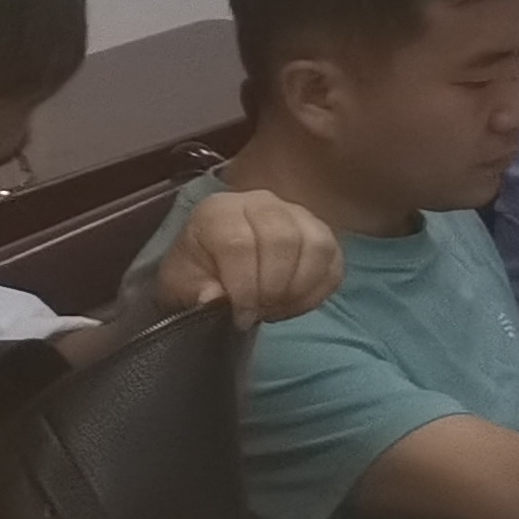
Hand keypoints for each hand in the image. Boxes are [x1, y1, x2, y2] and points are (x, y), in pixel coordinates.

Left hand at [154, 190, 342, 322]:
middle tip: (261, 311)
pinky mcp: (322, 232)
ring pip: (317, 245)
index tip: (241, 315)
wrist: (218, 266)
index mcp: (220, 211)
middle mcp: (262, 203)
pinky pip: (335, 259)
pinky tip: (295, 304)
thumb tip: (214, 299)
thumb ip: (195, 291)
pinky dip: (319, 290)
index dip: (244, 286)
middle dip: (274, 287)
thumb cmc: (199, 274)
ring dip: (300, 288)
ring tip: (278, 308)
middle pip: (283, 238)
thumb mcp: (182, 284)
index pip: (240, 243)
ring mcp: (298, 214)